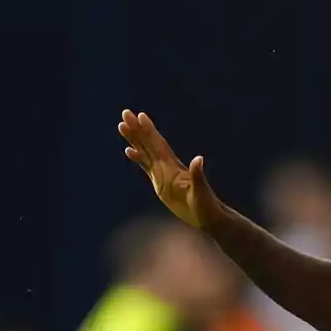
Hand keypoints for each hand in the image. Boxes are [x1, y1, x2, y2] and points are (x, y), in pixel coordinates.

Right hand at [118, 109, 220, 227]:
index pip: (158, 145)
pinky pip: (146, 166)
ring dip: (134, 139)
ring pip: (145, 152)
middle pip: (148, 144)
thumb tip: (199, 159)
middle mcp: (167, 167)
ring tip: (122, 126)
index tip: (140, 116)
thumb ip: (198, 175)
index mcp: (173, 167)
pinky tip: (129, 151)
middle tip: (125, 113)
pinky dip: (138, 157)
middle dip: (137, 129)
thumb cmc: (206, 205)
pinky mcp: (160, 183)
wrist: (207, 216)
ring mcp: (163, 173)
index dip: (150, 131)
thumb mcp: (201, 191)